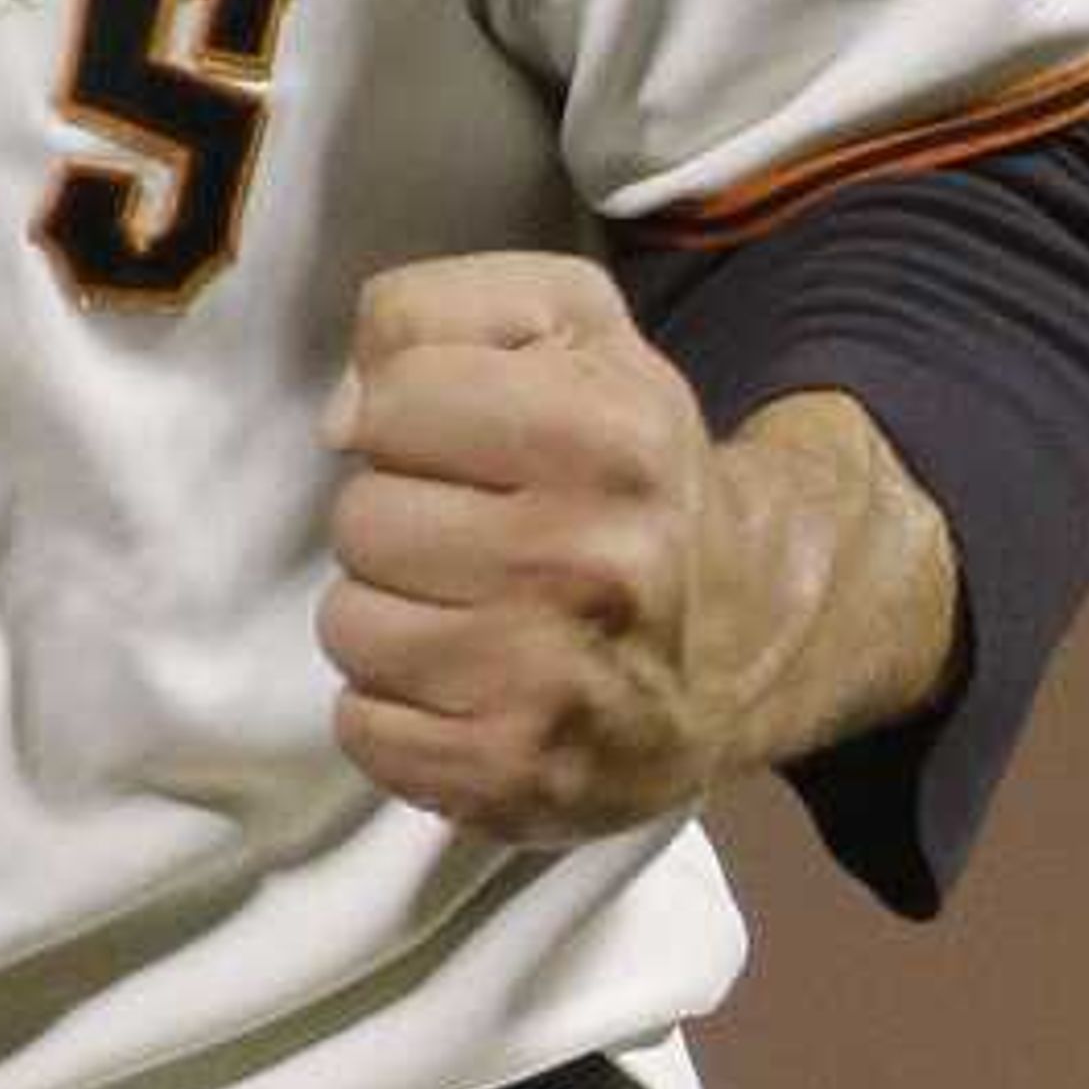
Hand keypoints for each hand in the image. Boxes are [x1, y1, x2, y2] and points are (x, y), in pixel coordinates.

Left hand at [316, 256, 953, 846]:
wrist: (747, 632)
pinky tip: (463, 683)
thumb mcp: (567, 324)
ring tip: (468, 607)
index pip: (390, 401)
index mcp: (606, 434)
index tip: (458, 440)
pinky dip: (393, 709)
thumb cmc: (625, 466)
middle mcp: (585, 563)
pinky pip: (363, 729)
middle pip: (360, 519)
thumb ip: (435, 312)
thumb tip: (341, 421)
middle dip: (400, 517)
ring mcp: (549, 684)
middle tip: (473, 533)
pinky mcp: (514, 777)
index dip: (406, 414)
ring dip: (388, 613)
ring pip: (349, 626)